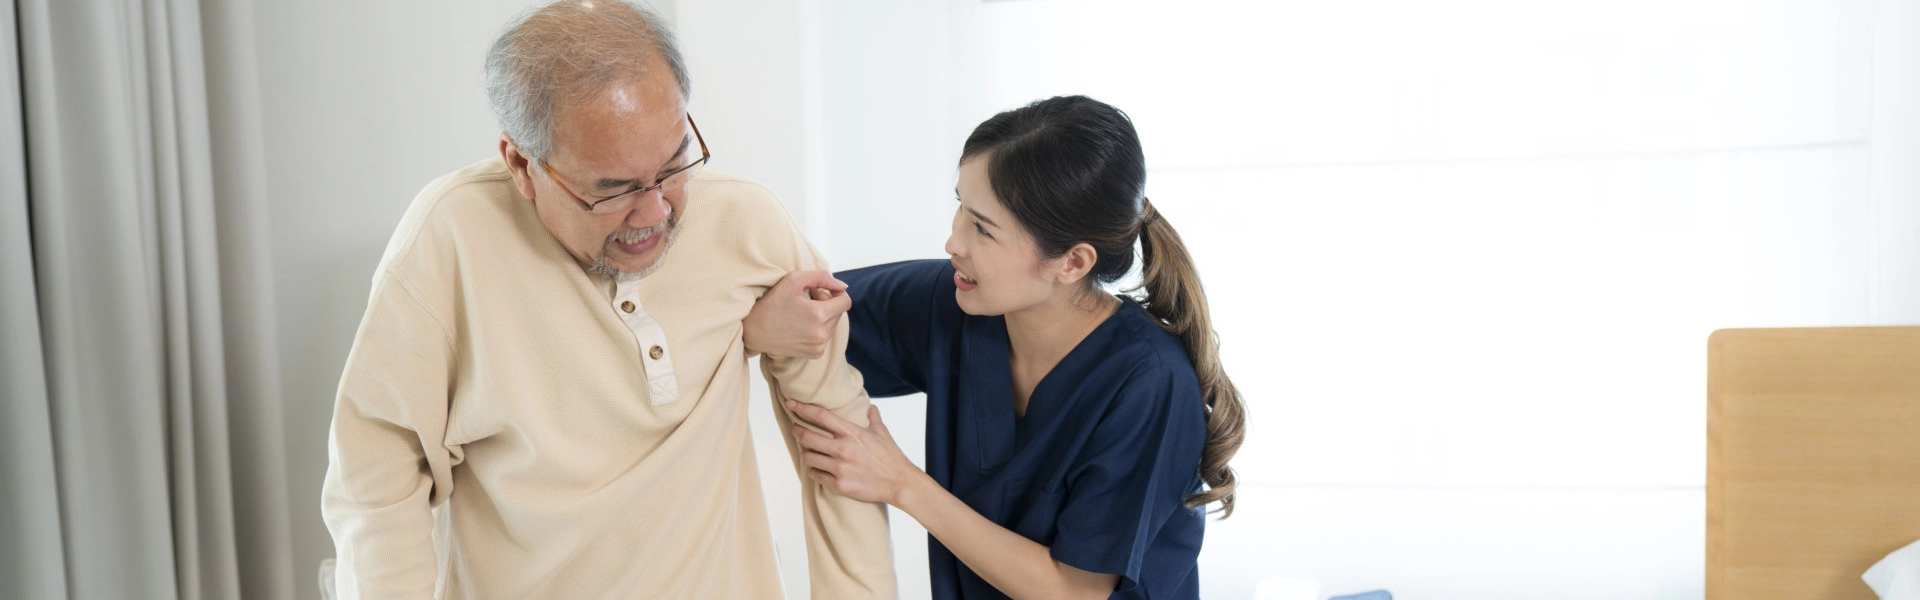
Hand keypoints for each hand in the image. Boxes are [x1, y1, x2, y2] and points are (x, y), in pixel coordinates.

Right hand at [744, 271, 849, 358]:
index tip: (820, 290)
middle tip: (805, 299)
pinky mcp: (815, 354)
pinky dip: (817, 329)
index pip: (845, 301)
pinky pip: (825, 336)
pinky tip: (800, 325)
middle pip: (838, 312)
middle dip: (826, 303)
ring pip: (832, 324)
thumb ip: (822, 278)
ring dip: (822, 316)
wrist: (754, 331)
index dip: (835, 293)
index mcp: (819, 315)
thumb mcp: (794, 280)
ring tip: (801, 312)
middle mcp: (821, 333)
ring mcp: (819, 346)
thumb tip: (843, 287)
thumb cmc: (772, 302)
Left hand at [787, 399, 920, 505]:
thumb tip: (870, 408)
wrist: (899, 483)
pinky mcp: (839, 484)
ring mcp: (840, 468)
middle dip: (797, 431)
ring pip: (808, 457)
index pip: (821, 416)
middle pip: (807, 436)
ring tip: (809, 451)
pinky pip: (816, 475)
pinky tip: (817, 468)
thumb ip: (873, 419)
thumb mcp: (883, 433)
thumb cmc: (892, 457)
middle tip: (795, 429)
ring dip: (807, 453)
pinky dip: (814, 470)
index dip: (803, 408)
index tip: (791, 404)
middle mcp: (843, 449)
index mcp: (852, 433)